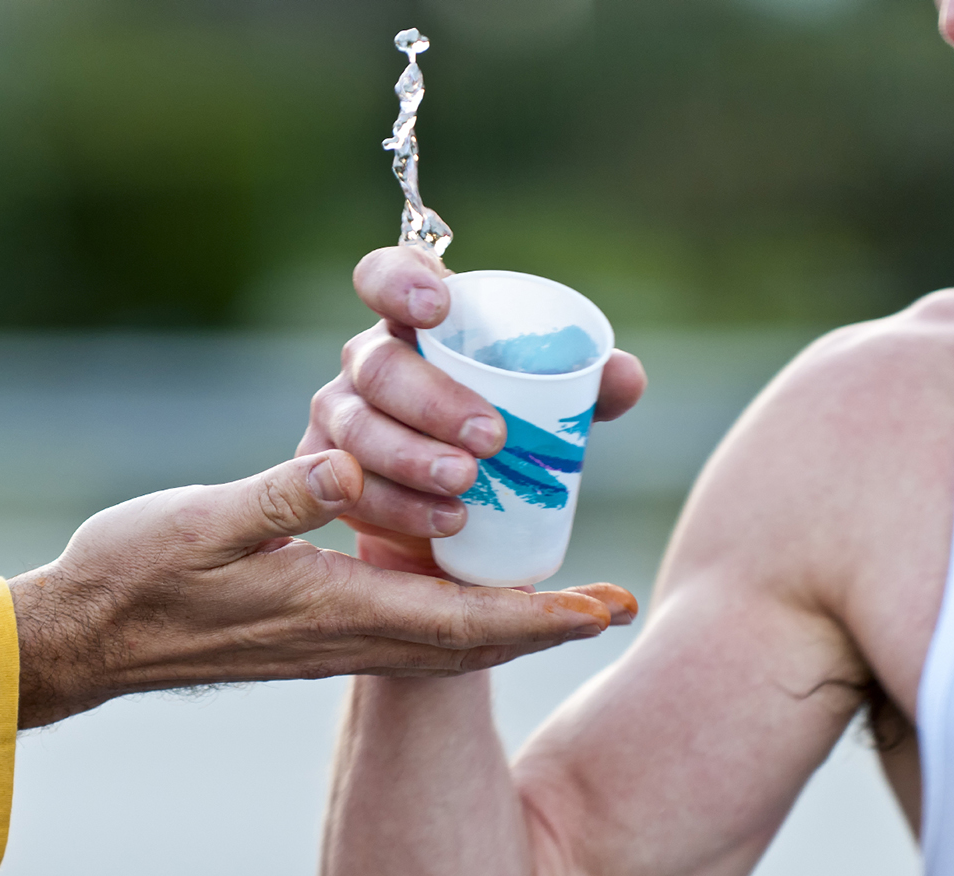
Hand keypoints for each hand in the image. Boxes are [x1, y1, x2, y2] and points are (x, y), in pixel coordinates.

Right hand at [8, 449, 634, 727]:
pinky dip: (455, 616)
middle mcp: (344, 636)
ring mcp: (329, 640)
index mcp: (331, 613)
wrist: (86, 636)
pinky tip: (460, 583)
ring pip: (444, 644)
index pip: (461, 625)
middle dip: (544, 626)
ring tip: (558, 597)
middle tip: (606, 605)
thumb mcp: (200, 524)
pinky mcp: (311, 631)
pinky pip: (408, 633)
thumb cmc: (135, 577)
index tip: (605, 608)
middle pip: (471, 645)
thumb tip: (343, 466)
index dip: (540, 617)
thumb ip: (276, 498)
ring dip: (507, 624)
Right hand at [297, 245, 647, 575]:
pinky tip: (445, 521)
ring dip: (412, 458)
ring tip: (466, 485)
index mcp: (414, 324)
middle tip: (490, 436)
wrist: (461, 515)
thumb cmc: (503, 431)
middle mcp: (368, 363)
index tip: (437, 309)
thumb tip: (623, 375)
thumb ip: (588, 386)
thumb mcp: (548, 406)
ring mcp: (340, 417)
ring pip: (359, 431)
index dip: (400, 282)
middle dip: (432, 401)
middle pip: (378, 366)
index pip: (384, 276)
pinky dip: (399, 508)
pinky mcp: (330, 477)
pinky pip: (350, 490)